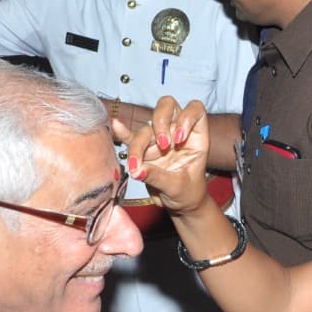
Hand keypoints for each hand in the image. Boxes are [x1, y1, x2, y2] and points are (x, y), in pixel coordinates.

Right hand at [119, 97, 212, 212]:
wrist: (179, 204)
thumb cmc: (188, 193)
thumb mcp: (178, 187)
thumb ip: (159, 177)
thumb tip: (138, 170)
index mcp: (195, 136)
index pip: (195, 110)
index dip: (187, 118)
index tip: (180, 139)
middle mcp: (177, 131)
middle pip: (167, 107)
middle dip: (161, 121)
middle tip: (162, 145)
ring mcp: (159, 137)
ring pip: (146, 128)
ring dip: (138, 145)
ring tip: (135, 166)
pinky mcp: (143, 148)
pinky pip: (131, 137)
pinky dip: (124, 133)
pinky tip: (116, 126)